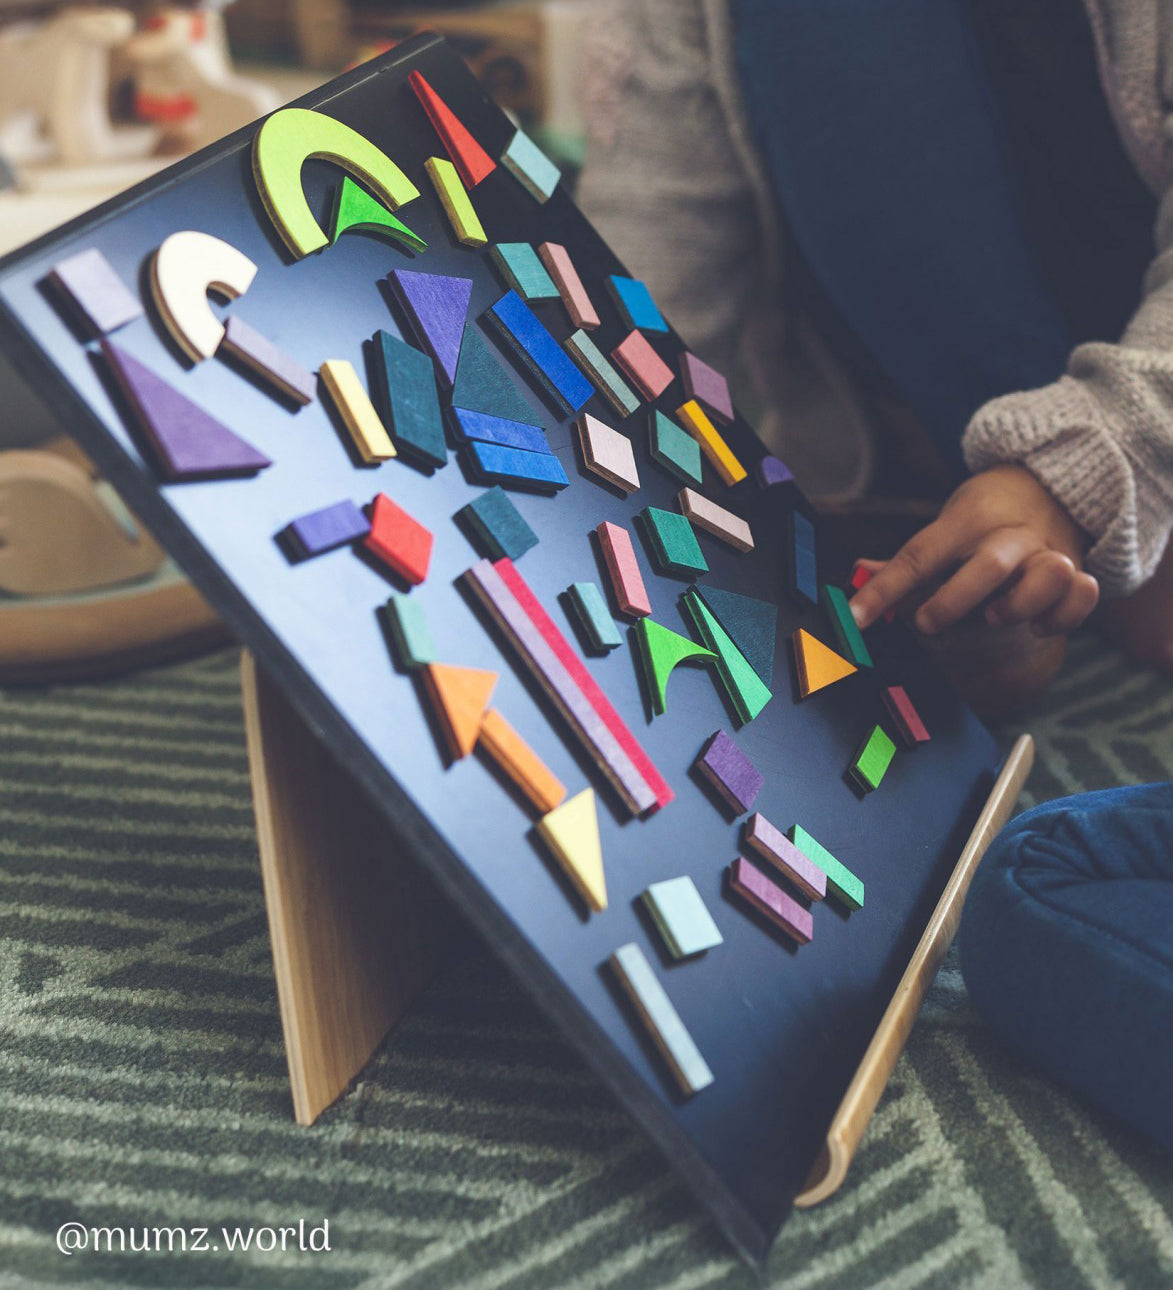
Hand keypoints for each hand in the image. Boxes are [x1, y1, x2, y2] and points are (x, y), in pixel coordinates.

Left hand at [848, 465, 1099, 636]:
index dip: (883, 589)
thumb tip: (856, 573)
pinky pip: (1082, 593)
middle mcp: (1009, 535)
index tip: (855, 617)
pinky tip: (1038, 626)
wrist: (1049, 485)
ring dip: (1020, 604)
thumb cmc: (984, 516)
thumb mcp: (945, 525)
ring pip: (1048, 574)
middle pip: (989, 565)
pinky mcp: (1077, 569)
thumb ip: (907, 559)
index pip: (919, 556)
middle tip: (926, 623)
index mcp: (967, 521)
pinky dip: (1064, 615)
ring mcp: (1047, 551)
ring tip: (995, 618)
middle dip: (956, 599)